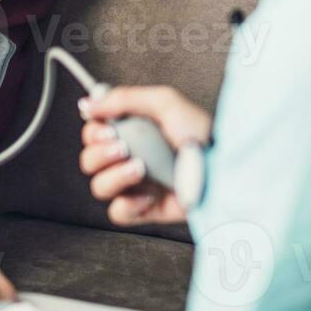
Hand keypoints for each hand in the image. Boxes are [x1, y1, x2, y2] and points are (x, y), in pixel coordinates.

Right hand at [78, 85, 211, 225]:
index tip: (107, 128)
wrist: (222, 167)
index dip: (94, 131)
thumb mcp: (164, 102)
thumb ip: (124, 98)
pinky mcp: (144, 209)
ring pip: (99, 186)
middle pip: (89, 160)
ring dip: (114, 176)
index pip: (93, 133)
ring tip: (140, 168)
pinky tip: (149, 194)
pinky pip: (118, 212)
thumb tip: (89, 104)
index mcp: (132, 131)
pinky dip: (129, 204)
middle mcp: (130, 157)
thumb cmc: (201, 133)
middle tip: (123, 147)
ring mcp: (136, 185)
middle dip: (100, 153)